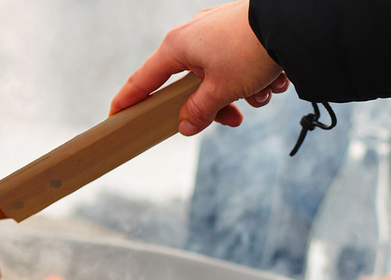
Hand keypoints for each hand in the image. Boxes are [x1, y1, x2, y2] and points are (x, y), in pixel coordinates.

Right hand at [109, 0, 287, 135]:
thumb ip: (197, 112)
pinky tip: (272, 78)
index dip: (127, 100)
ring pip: (219, 78)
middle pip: (189, 85)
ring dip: (241, 94)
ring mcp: (217, 32)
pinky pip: (237, 66)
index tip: (114, 116)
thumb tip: (185, 127)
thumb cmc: (250, 50)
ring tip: (261, 93)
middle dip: (213, 105)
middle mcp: (194, 36)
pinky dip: (254, 79)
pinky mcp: (240, 32)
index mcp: (177, 46)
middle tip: (229, 118)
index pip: (142, 80)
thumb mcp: (220, 90)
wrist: (295, 21)